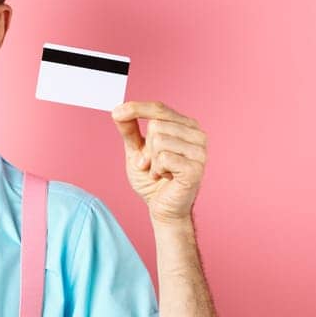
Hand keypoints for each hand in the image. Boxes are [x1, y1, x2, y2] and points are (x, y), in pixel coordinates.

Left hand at [111, 100, 206, 223]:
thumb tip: (119, 110)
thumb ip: (129, 130)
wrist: (163, 208)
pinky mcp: (196, 167)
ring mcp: (199, 151)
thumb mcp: (136, 150)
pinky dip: (156, 170)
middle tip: (150, 164)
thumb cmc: (152, 179)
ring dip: (151, 160)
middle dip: (145, 147)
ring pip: (159, 140)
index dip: (136, 108)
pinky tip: (165, 178)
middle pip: (156, 124)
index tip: (116, 112)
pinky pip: (163, 158)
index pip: (159, 108)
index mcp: (185, 126)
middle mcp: (197, 134)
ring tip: (159, 171)